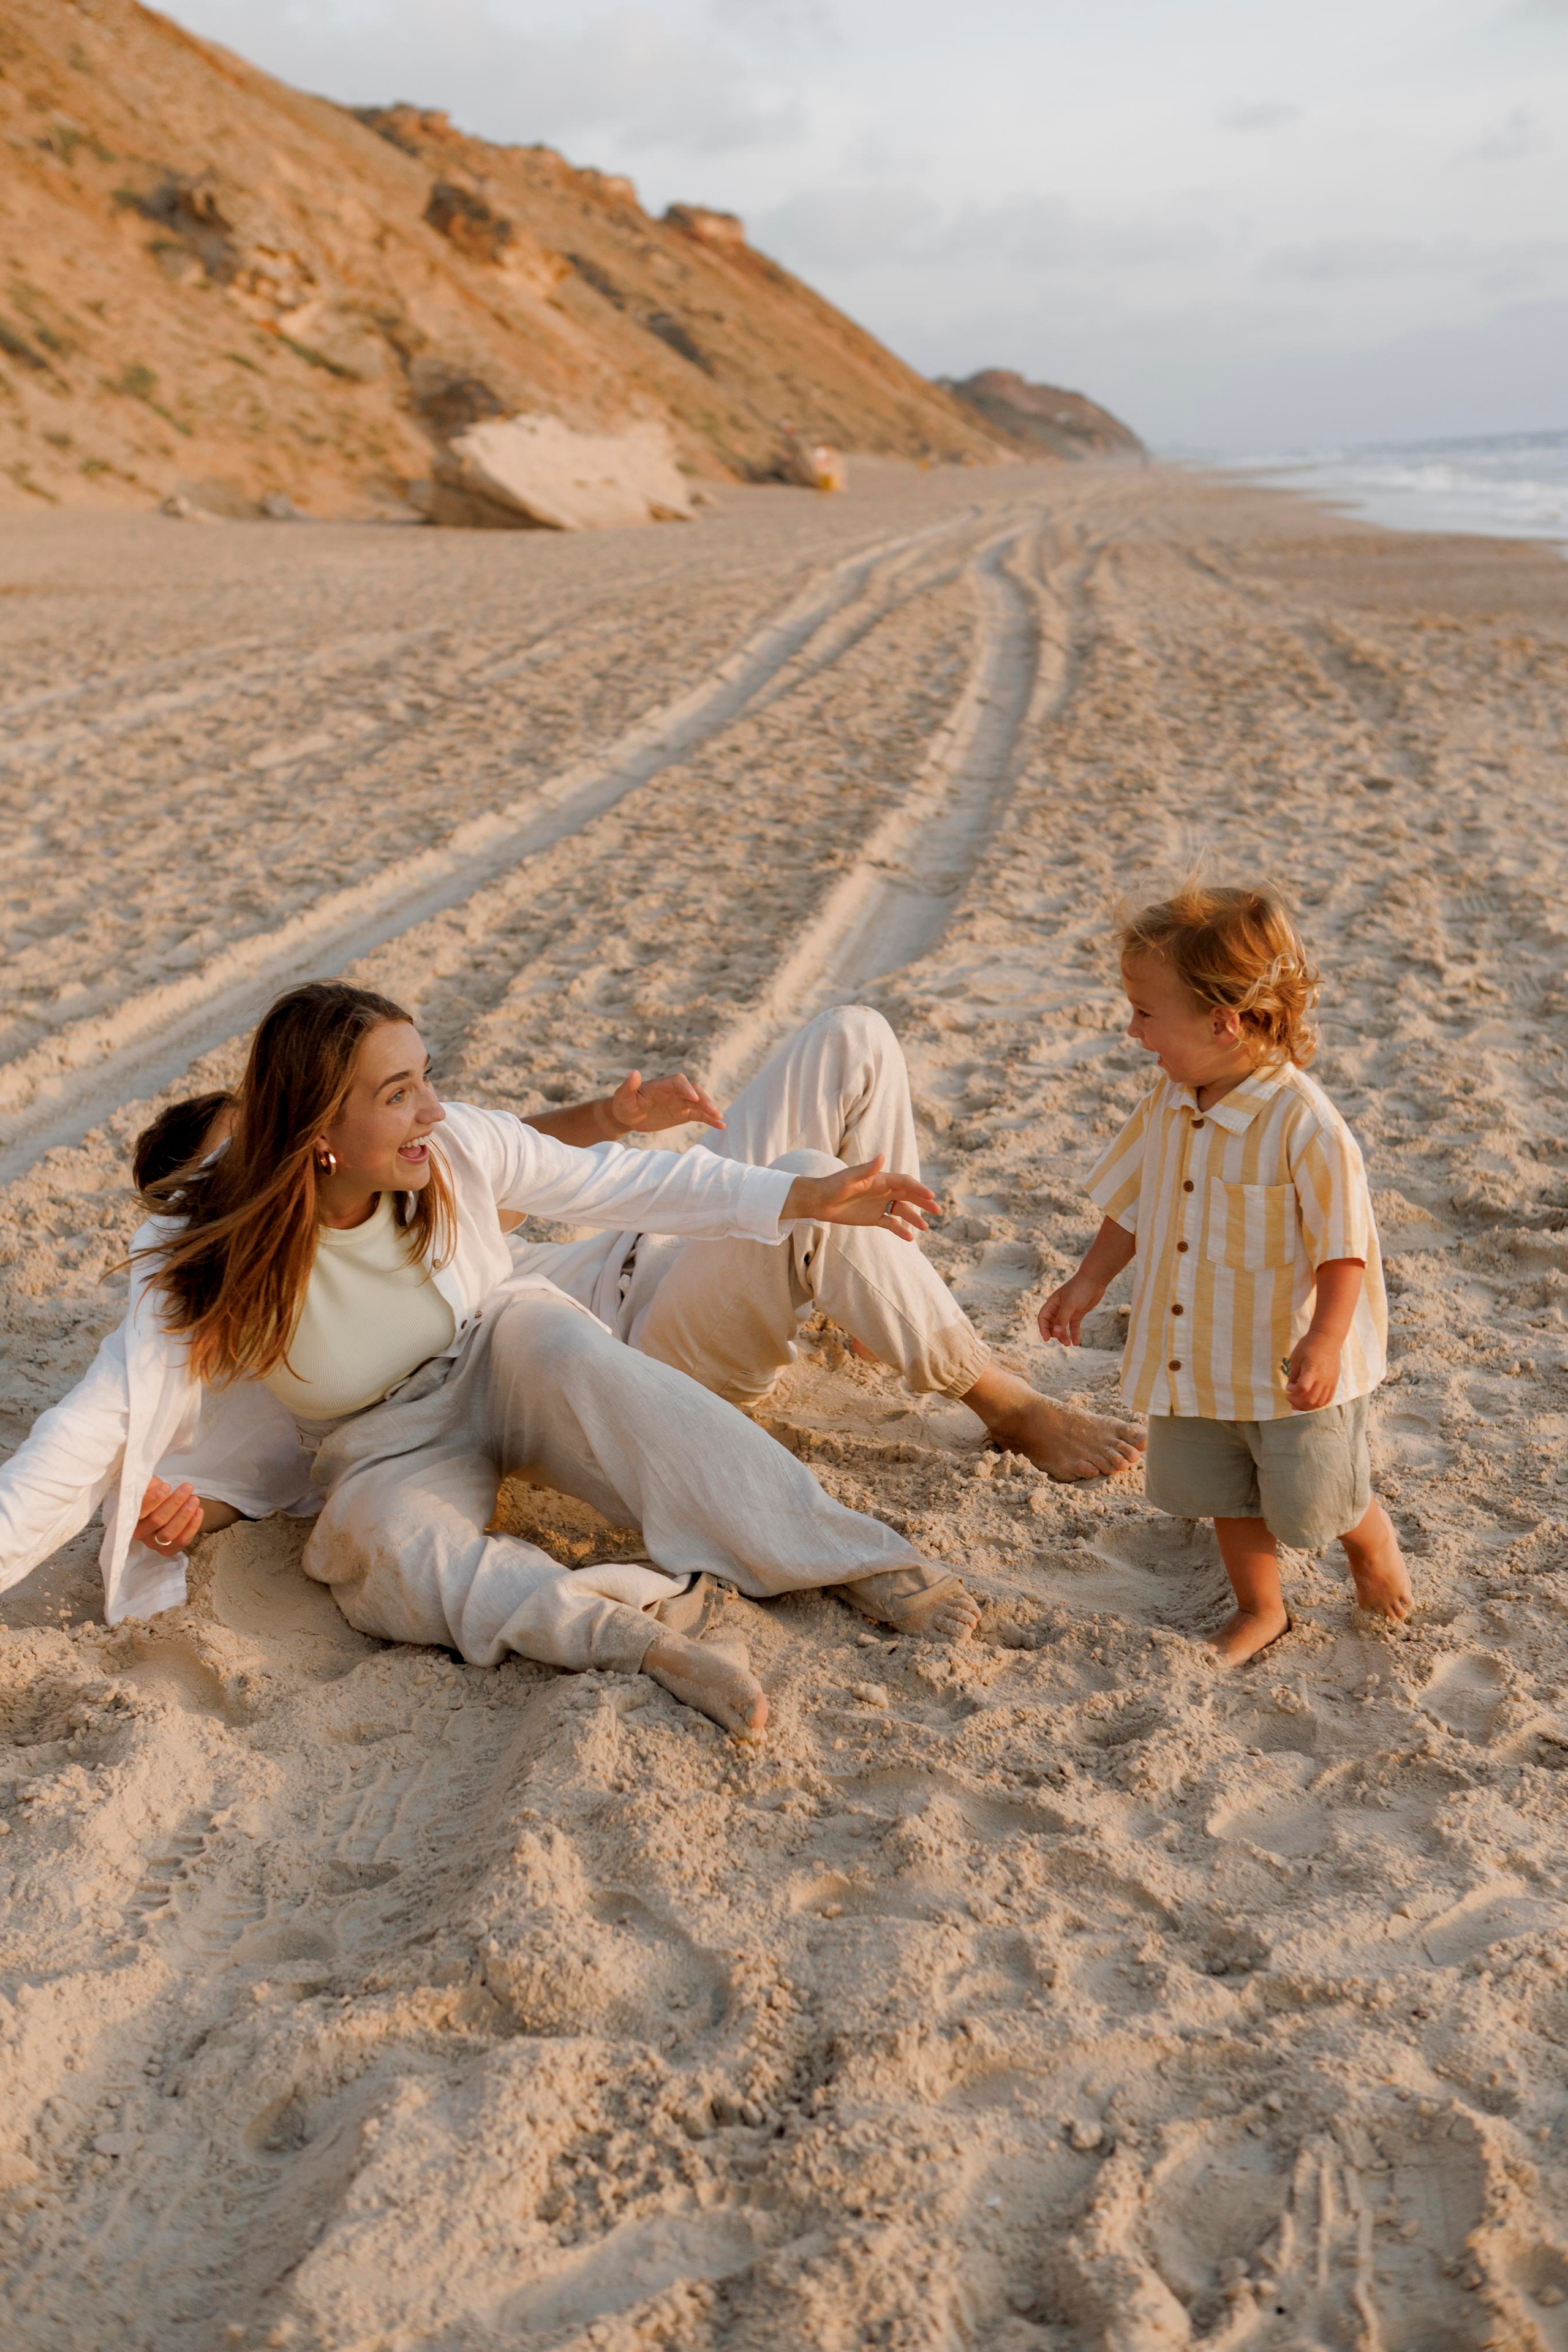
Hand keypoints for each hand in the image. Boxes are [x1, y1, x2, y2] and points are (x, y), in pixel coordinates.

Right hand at [133, 1476, 201, 1554]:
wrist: (160, 1508)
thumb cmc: (153, 1494)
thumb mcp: (148, 1485)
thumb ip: (147, 1483)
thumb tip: (150, 1481)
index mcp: (131, 1516)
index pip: (140, 1510)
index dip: (154, 1499)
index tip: (167, 1486)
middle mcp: (140, 1532)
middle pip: (157, 1520)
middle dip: (175, 1502)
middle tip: (187, 1488)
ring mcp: (153, 1543)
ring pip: (169, 1533)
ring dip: (184, 1515)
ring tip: (194, 1499)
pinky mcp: (167, 1550)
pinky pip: (181, 1541)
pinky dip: (192, 1527)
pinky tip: (199, 1511)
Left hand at [608, 1070, 724, 1134]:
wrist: (628, 1116)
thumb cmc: (624, 1104)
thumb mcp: (623, 1096)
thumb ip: (629, 1086)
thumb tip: (634, 1072)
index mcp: (662, 1085)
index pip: (679, 1082)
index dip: (687, 1088)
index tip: (693, 1098)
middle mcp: (674, 1091)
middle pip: (694, 1091)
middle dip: (704, 1099)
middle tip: (712, 1110)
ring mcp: (680, 1102)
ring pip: (699, 1103)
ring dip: (710, 1109)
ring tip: (719, 1117)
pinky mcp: (683, 1114)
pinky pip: (699, 1115)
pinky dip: (710, 1120)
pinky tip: (721, 1126)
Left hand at [781, 1156, 937, 1239]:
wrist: (817, 1201)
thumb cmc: (831, 1186)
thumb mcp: (848, 1178)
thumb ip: (866, 1169)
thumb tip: (882, 1155)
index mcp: (880, 1179)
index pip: (904, 1182)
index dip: (918, 1188)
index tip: (930, 1197)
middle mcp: (883, 1191)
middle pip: (908, 1195)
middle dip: (923, 1202)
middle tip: (938, 1211)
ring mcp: (879, 1204)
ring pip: (902, 1210)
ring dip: (914, 1217)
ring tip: (926, 1227)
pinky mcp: (873, 1218)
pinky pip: (891, 1223)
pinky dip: (900, 1230)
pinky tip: (910, 1238)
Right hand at [1037, 1271, 1104, 1346]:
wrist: (1094, 1281)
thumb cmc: (1079, 1289)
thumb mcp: (1069, 1304)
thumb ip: (1062, 1318)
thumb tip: (1055, 1332)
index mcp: (1052, 1303)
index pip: (1043, 1318)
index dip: (1043, 1329)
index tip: (1047, 1339)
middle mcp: (1059, 1308)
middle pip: (1052, 1324)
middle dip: (1055, 1334)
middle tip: (1063, 1341)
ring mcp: (1068, 1311)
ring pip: (1063, 1327)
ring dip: (1064, 1335)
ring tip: (1069, 1344)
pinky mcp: (1078, 1313)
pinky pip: (1074, 1326)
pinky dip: (1075, 1334)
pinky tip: (1076, 1342)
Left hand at [1285, 1330, 1340, 1410]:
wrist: (1327, 1339)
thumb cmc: (1309, 1346)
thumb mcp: (1296, 1358)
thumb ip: (1293, 1375)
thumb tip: (1291, 1389)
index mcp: (1312, 1370)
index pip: (1303, 1388)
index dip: (1293, 1392)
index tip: (1289, 1387)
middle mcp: (1323, 1378)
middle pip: (1311, 1400)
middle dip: (1297, 1402)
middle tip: (1290, 1398)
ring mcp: (1330, 1381)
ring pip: (1320, 1403)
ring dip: (1307, 1406)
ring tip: (1298, 1403)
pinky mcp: (1334, 1382)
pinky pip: (1327, 1399)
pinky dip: (1317, 1403)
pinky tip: (1309, 1401)